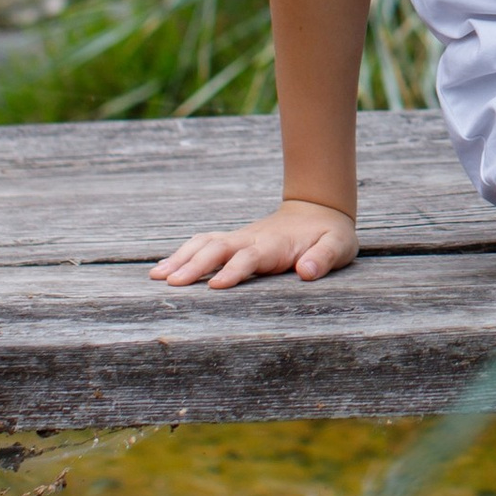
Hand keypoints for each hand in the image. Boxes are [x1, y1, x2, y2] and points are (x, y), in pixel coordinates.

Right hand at [150, 199, 357, 289]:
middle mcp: (251, 239)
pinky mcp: (234, 241)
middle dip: (195, 265)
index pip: (250, 257)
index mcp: (275, 244)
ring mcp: (240, 238)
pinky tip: (163, 268)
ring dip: (181, 258)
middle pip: (218, 249)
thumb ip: (324, 257)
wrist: (320, 209)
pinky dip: (182, 253)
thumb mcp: (338, 246)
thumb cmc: (330, 234)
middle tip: (171, 284)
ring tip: (156, 276)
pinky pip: (203, 244)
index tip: (215, 287)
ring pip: (205, 243)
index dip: (233, 271)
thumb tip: (307, 271)